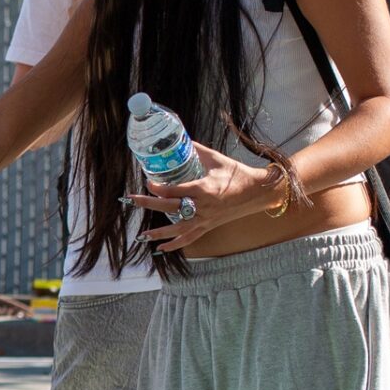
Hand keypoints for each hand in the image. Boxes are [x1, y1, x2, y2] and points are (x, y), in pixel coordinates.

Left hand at [126, 142, 277, 252]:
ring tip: (142, 235)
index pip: (176, 190)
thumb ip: (196, 151)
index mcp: (204, 189)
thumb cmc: (237, 173)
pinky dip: (175, 244)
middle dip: (149, 204)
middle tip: (131, 200)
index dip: (159, 187)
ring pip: (178, 228)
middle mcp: (203, 206)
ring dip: (159, 232)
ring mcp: (206, 219)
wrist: (257, 191)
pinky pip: (190, 238)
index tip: (147, 182)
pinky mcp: (208, 226)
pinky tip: (161, 248)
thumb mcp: (216, 159)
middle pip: (171, 207)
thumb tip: (178, 140)